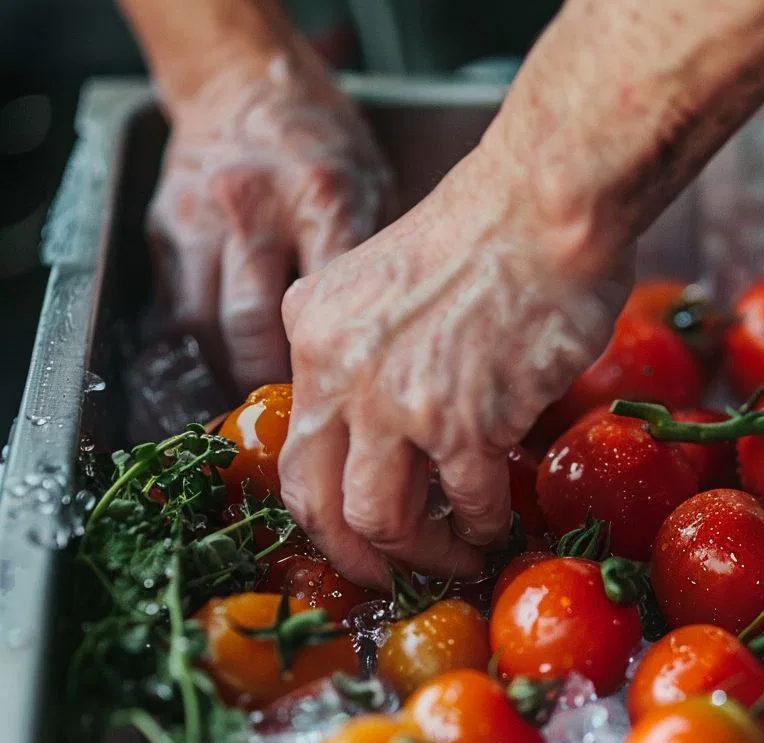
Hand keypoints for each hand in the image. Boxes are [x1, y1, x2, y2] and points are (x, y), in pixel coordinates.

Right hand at [147, 44, 391, 392]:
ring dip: (230, 379)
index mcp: (323, 200)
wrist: (246, 85)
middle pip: (252, 329)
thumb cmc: (324, 148)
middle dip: (272, 391)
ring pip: (205, 329)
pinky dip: (199, 352)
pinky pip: (175, 311)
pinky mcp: (165, 230)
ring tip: (258, 413)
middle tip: (297, 426)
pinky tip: (223, 376)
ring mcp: (202, 222)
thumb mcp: (374, 192)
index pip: (327, 309)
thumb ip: (372, 268)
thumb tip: (388, 356)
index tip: (349, 412)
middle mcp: (255, 211)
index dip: (334, 372)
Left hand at [278, 141, 632, 585]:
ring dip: (422, 557)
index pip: (295, 445)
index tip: (359, 529)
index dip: (324, 507)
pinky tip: (499, 527)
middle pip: (316, 501)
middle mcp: (337, 369)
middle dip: (354, 557)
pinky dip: (484, 527)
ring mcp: (396, 400)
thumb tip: (394, 430)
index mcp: (312, 329)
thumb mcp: (388, 283)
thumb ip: (371, 352)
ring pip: (381, 520)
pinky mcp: (463, 420)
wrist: (546, 199)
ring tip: (456, 560)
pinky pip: (466, 502)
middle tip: (388, 577)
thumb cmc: (491, 229)